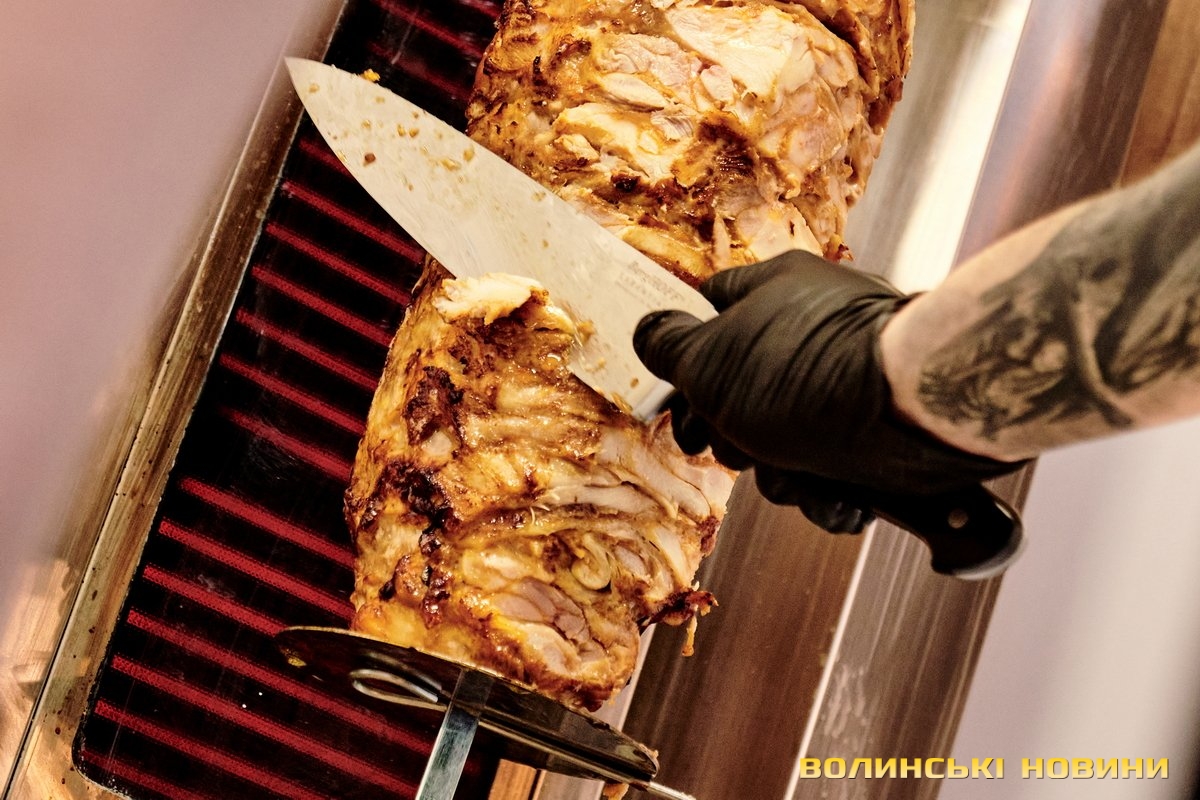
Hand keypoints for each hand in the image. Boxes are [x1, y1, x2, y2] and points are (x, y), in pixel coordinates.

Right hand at [634, 250, 1022, 531]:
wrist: (916, 413)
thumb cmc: (804, 375)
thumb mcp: (710, 361)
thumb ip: (668, 348)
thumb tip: (647, 331)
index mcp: (772, 290)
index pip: (708, 308)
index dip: (684, 360)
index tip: (679, 402)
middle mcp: (814, 327)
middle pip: (745, 390)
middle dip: (736, 436)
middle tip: (740, 447)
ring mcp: (852, 378)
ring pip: (789, 440)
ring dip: (784, 476)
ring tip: (798, 475)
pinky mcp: (885, 426)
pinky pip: (838, 465)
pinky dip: (833, 491)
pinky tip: (840, 495)